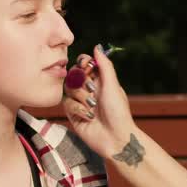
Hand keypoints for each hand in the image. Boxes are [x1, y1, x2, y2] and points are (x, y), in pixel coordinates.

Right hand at [62, 45, 135, 159]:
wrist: (115, 138)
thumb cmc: (118, 112)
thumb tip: (97, 47)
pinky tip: (89, 116)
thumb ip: (104, 66)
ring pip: (69, 88)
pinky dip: (78, 109)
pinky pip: (67, 104)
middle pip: (73, 74)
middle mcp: (89, 89)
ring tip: (93, 106)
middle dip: (81, 80)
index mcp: (100, 80)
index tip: (85, 65)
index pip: (85, 64)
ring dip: (81, 96)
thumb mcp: (113, 86)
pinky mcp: (73, 114)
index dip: (82, 62)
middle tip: (91, 89)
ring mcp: (80, 101)